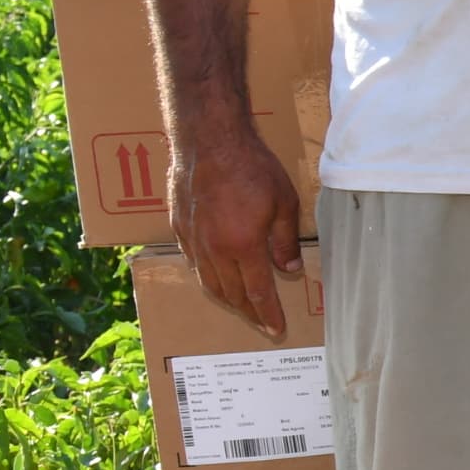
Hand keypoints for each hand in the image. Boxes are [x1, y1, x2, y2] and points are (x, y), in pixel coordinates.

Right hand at [174, 113, 304, 334]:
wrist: (208, 140)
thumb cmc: (251, 166)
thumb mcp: (284, 202)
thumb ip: (285, 240)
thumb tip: (290, 269)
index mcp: (242, 246)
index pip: (258, 293)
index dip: (268, 314)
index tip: (276, 330)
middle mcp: (214, 250)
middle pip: (230, 294)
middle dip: (248, 312)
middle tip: (261, 323)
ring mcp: (192, 239)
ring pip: (208, 282)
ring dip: (226, 299)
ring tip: (241, 307)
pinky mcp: (179, 227)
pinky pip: (193, 263)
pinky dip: (207, 276)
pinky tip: (215, 277)